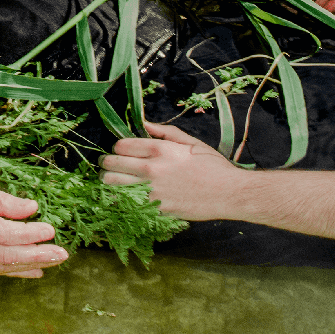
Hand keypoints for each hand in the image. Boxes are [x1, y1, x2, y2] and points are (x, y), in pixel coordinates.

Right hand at [0, 179, 68, 277]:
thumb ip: (5, 201)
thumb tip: (32, 209)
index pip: (1, 232)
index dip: (28, 234)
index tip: (49, 230)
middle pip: (5, 254)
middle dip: (37, 255)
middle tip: (61, 253)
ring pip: (3, 266)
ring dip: (32, 264)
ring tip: (55, 260)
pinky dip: (18, 272)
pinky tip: (37, 271)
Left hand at [99, 123, 248, 220]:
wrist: (228, 193)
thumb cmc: (212, 165)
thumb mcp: (191, 142)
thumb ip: (165, 132)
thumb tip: (145, 124)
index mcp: (160, 150)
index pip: (121, 146)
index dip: (117, 147)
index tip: (119, 150)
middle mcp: (152, 170)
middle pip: (113, 165)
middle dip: (106, 163)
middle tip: (106, 165)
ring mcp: (153, 192)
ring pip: (115, 186)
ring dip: (109, 182)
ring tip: (110, 180)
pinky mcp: (157, 209)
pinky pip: (132, 203)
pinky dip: (127, 200)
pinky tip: (129, 197)